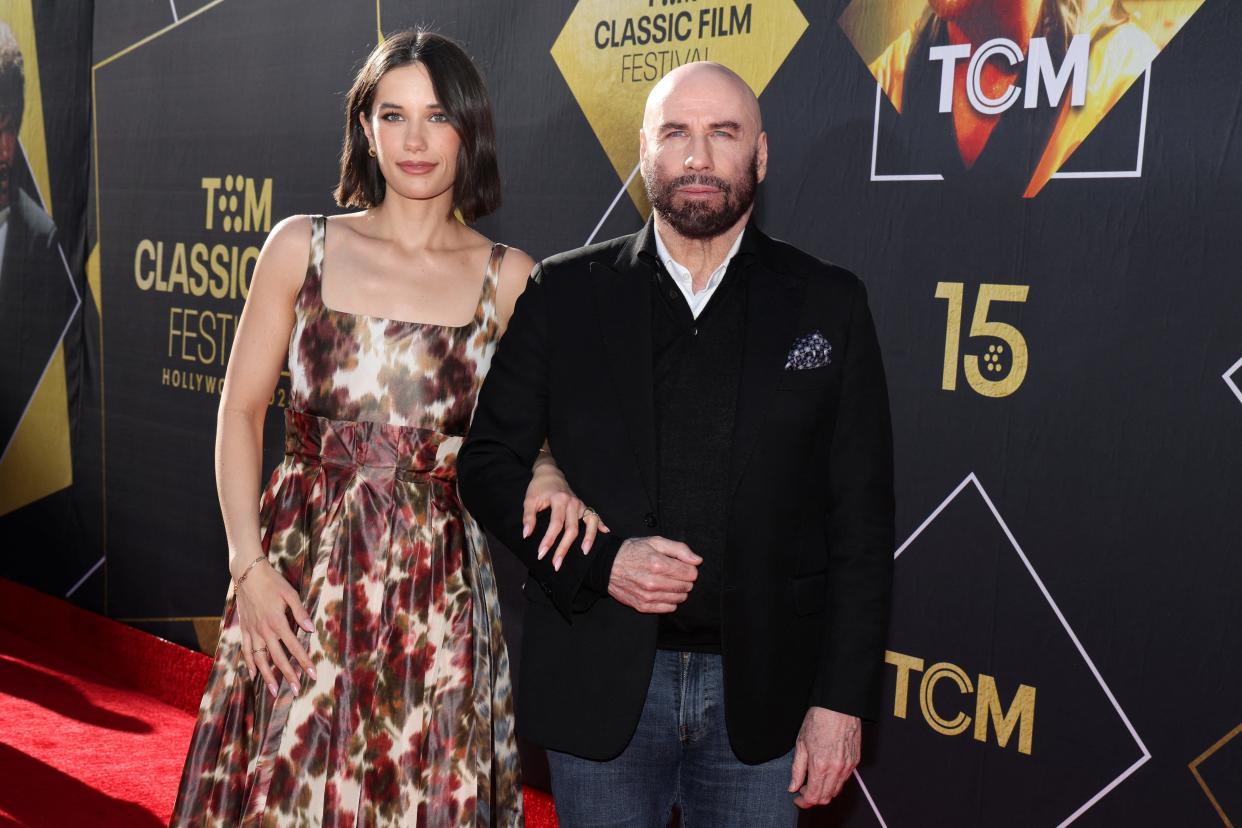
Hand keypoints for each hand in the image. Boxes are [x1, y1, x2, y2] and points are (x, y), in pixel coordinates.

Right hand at [233, 556, 316, 697]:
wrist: (248, 574)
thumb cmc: (272, 582)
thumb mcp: (290, 594)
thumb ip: (300, 613)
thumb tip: (311, 630)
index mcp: (277, 622)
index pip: (294, 647)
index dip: (304, 662)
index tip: (312, 674)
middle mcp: (264, 630)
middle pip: (277, 658)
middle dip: (288, 675)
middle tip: (296, 690)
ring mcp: (252, 631)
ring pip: (259, 659)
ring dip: (267, 676)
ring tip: (273, 691)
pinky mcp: (244, 629)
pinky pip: (246, 650)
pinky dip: (249, 663)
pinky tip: (252, 674)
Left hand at [522, 455, 609, 570]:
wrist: (550, 473)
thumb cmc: (539, 488)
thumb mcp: (529, 499)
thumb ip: (528, 517)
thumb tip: (526, 535)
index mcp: (559, 499)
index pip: (555, 524)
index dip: (548, 540)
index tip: (541, 554)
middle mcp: (573, 503)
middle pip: (572, 528)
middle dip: (564, 547)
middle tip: (556, 564)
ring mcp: (580, 505)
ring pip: (588, 523)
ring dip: (589, 538)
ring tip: (585, 552)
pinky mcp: (584, 506)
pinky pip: (595, 517)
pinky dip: (601, 525)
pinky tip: (606, 533)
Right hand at [606, 536, 700, 612]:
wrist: (607, 566)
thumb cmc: (632, 551)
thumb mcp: (655, 542)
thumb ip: (679, 549)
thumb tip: (697, 560)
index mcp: (658, 564)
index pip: (691, 573)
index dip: (689, 568)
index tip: (682, 566)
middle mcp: (653, 582)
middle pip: (686, 586)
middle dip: (684, 579)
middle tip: (673, 573)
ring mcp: (648, 596)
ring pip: (679, 598)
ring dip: (677, 591)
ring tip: (667, 582)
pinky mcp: (643, 606)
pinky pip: (668, 608)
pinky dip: (669, 601)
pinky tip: (662, 592)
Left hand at [788, 706, 860, 808]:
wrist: (838, 706)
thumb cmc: (819, 720)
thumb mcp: (801, 744)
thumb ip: (797, 769)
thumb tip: (793, 786)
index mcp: (820, 765)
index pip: (814, 797)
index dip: (804, 801)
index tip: (798, 798)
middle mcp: (836, 769)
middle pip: (826, 797)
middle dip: (813, 798)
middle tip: (803, 790)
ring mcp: (847, 766)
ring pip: (836, 791)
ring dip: (824, 791)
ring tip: (814, 780)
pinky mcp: (855, 761)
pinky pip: (844, 780)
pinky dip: (834, 782)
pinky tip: (826, 772)